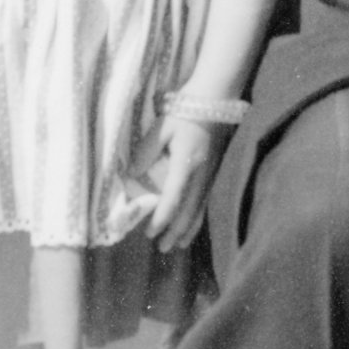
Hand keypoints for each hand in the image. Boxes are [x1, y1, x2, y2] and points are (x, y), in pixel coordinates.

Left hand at [127, 115, 228, 252]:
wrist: (216, 99)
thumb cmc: (186, 111)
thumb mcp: (162, 127)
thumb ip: (147, 151)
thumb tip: (132, 174)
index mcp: (185, 164)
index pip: (172, 199)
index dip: (161, 219)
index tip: (149, 233)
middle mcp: (201, 174)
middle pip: (188, 212)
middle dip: (174, 232)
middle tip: (162, 248)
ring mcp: (211, 175)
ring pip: (199, 210)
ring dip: (187, 230)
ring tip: (177, 245)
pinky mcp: (215, 172)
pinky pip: (206, 202)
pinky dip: (198, 218)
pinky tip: (192, 226)